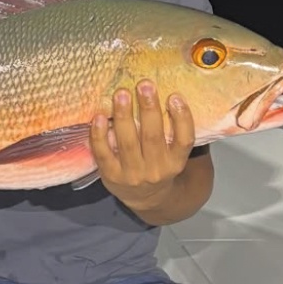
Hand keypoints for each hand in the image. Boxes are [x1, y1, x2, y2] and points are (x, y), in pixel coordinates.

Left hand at [90, 80, 194, 213]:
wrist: (146, 199)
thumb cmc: (159, 166)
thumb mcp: (175, 155)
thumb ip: (176, 131)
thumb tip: (174, 95)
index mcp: (176, 163)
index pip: (184, 140)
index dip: (181, 118)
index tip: (174, 96)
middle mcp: (156, 170)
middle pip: (152, 137)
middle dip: (148, 109)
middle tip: (144, 84)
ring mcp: (132, 175)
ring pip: (128, 143)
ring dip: (123, 116)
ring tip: (121, 94)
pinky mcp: (111, 176)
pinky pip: (103, 153)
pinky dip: (99, 135)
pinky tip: (98, 117)